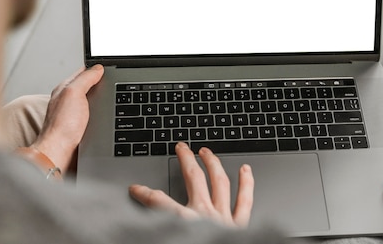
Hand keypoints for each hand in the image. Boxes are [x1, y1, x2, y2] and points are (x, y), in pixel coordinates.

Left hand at [33, 65, 103, 171]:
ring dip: (102, 100)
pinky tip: (106, 114)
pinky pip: (95, 115)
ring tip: (111, 94)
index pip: (83, 72)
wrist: (60, 153)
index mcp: (65, 89)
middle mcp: (69, 100)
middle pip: (90, 86)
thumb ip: (85, 79)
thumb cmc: (62, 127)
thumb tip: (98, 68)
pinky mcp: (81, 127)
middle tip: (113, 79)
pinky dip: (102, 113)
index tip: (109, 66)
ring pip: (93, 101)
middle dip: (102, 83)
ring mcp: (76, 114)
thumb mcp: (74, 93)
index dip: (96, 68)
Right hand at [129, 142, 253, 227]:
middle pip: (193, 178)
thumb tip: (147, 231)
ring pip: (219, 182)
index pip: (158, 202)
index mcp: (185, 223)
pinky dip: (247, 183)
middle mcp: (205, 214)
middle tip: (181, 148)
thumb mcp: (170, 240)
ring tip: (207, 151)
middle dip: (185, 160)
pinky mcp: (241, 226)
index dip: (144, 193)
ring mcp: (225, 217)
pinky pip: (246, 200)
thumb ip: (159, 232)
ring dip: (213, 163)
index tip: (135, 189)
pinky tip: (246, 169)